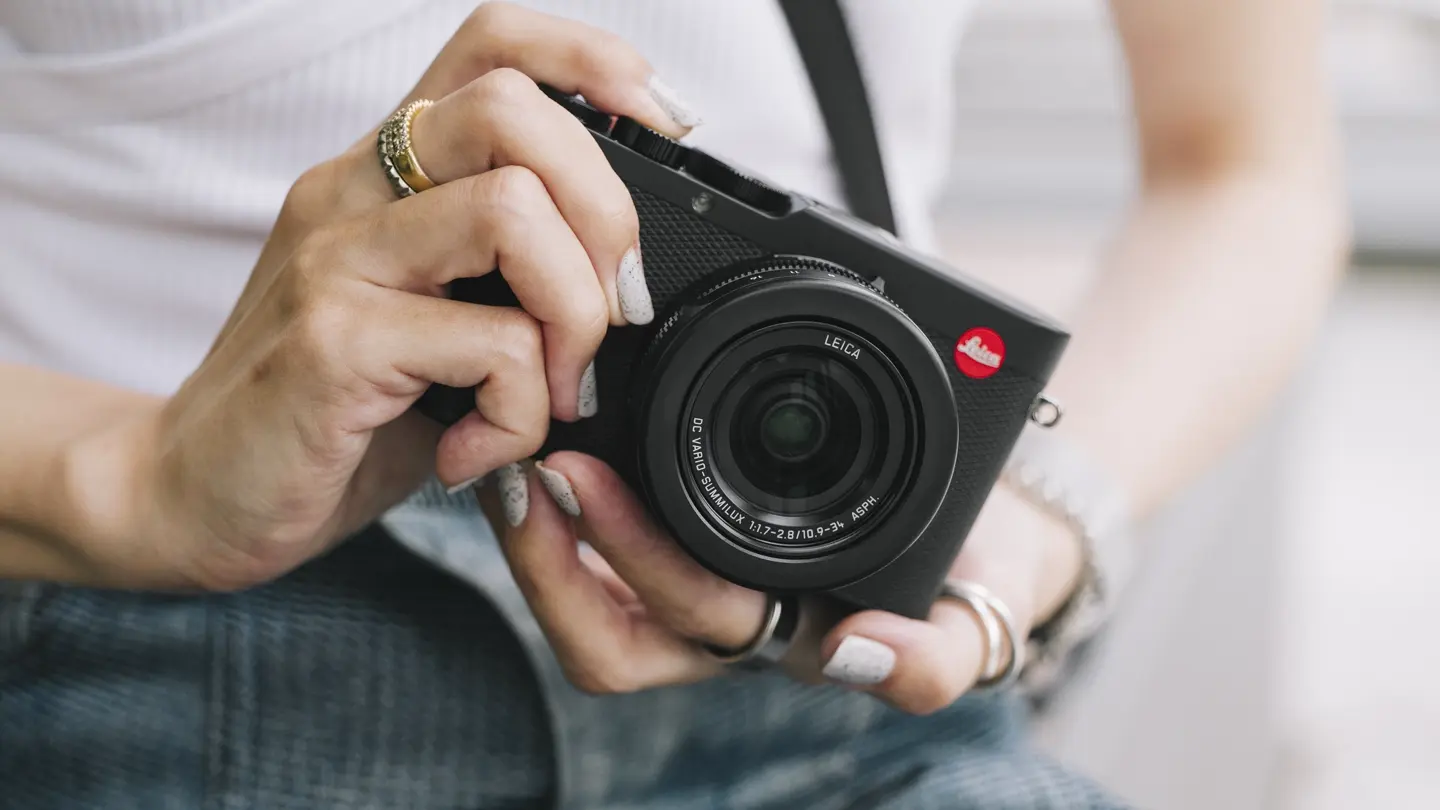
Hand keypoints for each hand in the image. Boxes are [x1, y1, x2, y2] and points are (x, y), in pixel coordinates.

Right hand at [98, 4, 703, 590]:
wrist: (195, 490)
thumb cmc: (333, 409)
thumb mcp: (428, 318)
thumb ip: (506, 280)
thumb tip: (631, 283)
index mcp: (386, 173)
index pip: (490, 43)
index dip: (590, 59)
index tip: (662, 123)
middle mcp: (355, 191)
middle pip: (515, 109)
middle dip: (607, 211)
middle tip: (614, 311)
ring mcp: (337, 259)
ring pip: (511, 209)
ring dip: (576, 314)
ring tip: (557, 392)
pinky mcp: (331, 341)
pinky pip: (489, 343)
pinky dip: (521, 412)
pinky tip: (482, 452)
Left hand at [478, 452, 1082, 712]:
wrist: (970, 547)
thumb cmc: (965, 572)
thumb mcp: (975, 615)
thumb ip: (936, 655)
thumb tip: (862, 656)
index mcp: (783, 640)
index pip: (684, 618)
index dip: (627, 555)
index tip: (580, 474)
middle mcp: (727, 630)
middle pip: (607, 632)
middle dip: (550, 556)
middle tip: (522, 462)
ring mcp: (699, 597)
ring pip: (588, 608)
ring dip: (539, 542)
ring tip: (513, 459)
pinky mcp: (684, 551)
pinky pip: (597, 561)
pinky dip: (558, 515)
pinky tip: (541, 447)